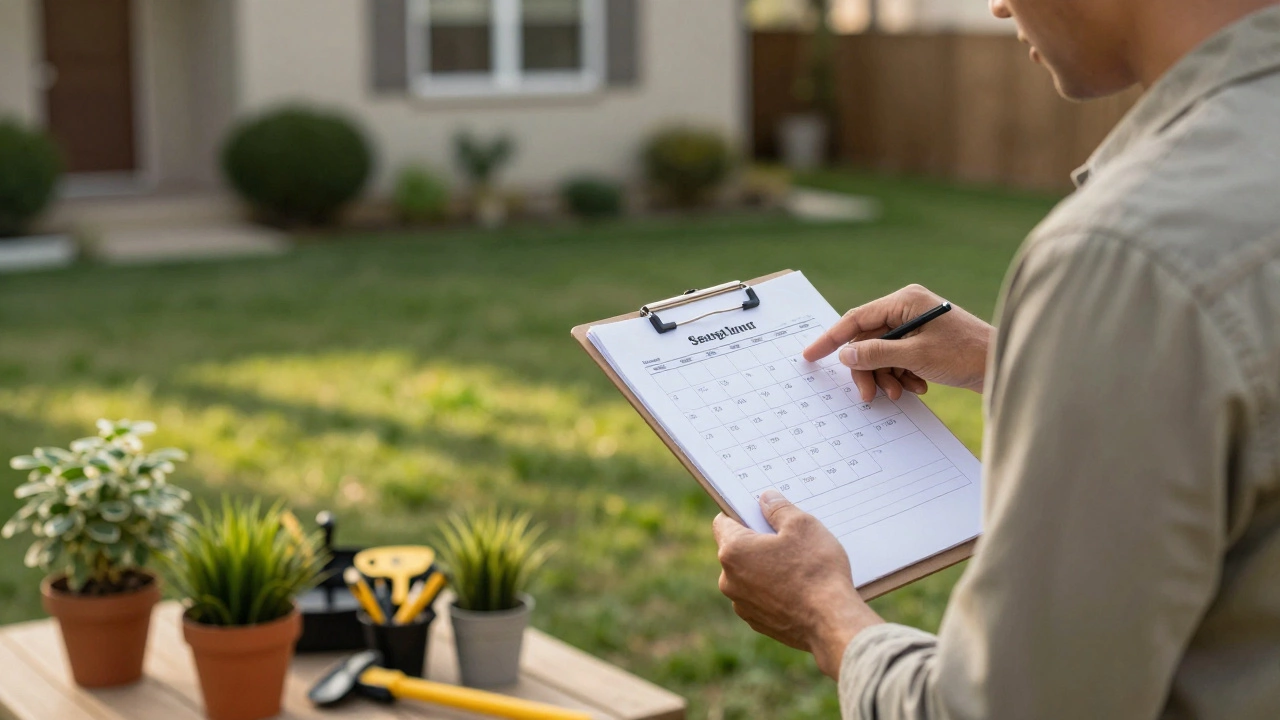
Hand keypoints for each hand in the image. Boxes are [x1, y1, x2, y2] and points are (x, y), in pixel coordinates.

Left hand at [714, 491, 882, 678]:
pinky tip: (799, 588)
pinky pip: (761, 598)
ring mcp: (742, 605)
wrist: (831, 623)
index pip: (723, 522)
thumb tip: (766, 499)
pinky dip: (774, 590)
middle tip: (787, 538)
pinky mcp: (758, 622)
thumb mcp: (802, 525)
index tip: (760, 512)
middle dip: (757, 542)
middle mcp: (729, 580)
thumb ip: (779, 508)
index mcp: (733, 551)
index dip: (741, 513)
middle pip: (737, 550)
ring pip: (749, 576)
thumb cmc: (816, 571)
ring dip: (766, 568)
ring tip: (798, 565)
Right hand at [804, 284, 992, 401]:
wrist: (1002, 366)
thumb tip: (845, 354)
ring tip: (902, 392)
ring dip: (887, 376)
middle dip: (868, 369)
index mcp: (905, 301)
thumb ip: (877, 354)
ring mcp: (916, 326)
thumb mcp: (916, 356)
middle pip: (868, 340)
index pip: (856, 318)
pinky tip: (919, 386)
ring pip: (882, 354)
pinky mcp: (924, 342)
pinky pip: (898, 359)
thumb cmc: (965, 355)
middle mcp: (908, 309)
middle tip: (869, 394)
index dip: (831, 338)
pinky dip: (903, 375)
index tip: (810, 355)